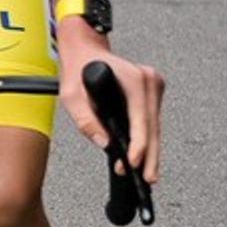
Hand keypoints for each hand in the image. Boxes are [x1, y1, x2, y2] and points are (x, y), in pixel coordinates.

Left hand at [56, 15, 163, 185]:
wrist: (85, 48)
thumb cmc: (78, 68)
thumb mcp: (72, 95)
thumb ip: (86, 120)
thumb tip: (105, 143)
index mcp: (134, 80)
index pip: (140, 120)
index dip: (139, 146)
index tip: (134, 163)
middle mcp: (149, 80)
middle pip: (152, 127)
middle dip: (150, 155)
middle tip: (148, 179)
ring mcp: (153, 84)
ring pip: (155, 125)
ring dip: (151, 150)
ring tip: (148, 173)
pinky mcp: (151, 91)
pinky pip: (151, 120)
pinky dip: (148, 138)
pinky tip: (146, 156)